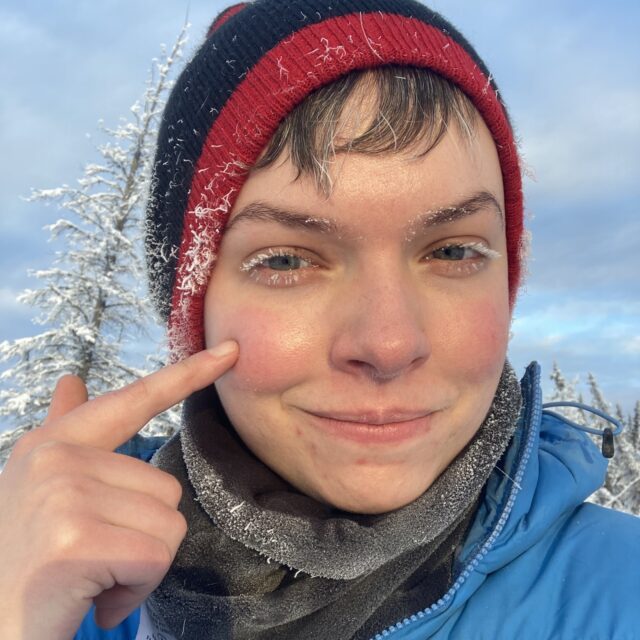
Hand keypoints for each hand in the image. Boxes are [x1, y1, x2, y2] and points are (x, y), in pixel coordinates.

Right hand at [0, 341, 237, 639]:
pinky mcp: (75, 540)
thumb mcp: (40, 490)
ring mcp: (63, 495)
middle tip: (95, 559)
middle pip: (167, 487)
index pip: (134, 400)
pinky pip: (156, 557)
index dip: (186, 375)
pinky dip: (137, 589)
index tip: (230, 352)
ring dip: (142, 566)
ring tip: (93, 578)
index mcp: (53, 445)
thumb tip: (72, 382)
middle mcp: (56, 460)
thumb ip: (65, 433)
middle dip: (144, 536)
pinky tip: (98, 599)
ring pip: (168, 523)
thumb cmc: (25, 563)